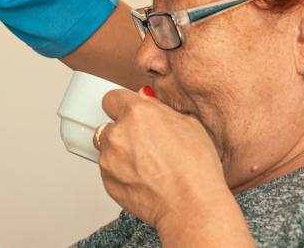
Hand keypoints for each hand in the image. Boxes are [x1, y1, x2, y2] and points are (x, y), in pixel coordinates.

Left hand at [95, 87, 236, 232]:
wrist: (191, 206)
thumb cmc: (195, 169)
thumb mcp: (190, 125)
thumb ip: (161, 108)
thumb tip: (147, 98)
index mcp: (137, 114)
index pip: (112, 99)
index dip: (123, 106)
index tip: (130, 114)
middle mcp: (118, 134)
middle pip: (110, 126)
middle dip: (124, 132)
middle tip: (147, 145)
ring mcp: (109, 160)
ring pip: (108, 150)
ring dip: (121, 153)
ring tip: (148, 166)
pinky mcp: (108, 183)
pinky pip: (109, 171)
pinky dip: (122, 173)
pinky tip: (145, 179)